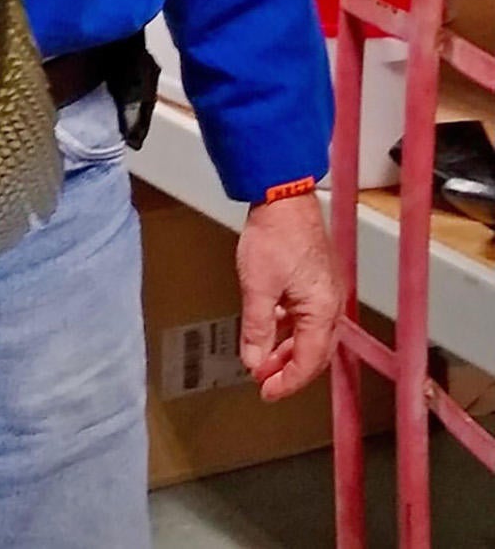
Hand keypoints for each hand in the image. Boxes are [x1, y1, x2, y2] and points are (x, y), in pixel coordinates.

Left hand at [236, 192, 343, 401]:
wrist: (282, 195)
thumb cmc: (275, 234)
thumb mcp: (258, 287)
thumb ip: (257, 329)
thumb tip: (254, 361)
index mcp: (322, 311)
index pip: (308, 362)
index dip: (287, 382)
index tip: (266, 391)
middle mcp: (331, 304)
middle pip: (314, 351)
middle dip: (289, 370)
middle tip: (265, 381)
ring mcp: (326, 290)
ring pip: (310, 333)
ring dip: (288, 349)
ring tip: (264, 358)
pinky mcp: (317, 277)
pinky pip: (307, 314)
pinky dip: (290, 327)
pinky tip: (273, 327)